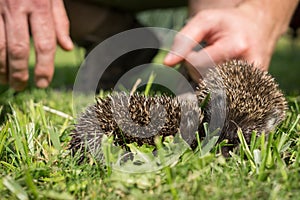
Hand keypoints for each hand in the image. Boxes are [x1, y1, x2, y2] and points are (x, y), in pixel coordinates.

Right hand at [0, 0, 72, 90]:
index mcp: (40, 6)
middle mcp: (18, 8)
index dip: (44, 67)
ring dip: (1, 68)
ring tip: (7, 81)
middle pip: (18, 49)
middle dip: (20, 73)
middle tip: (22, 88)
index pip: (45, 44)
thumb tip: (67, 48)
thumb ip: (59, 22)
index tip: (43, 83)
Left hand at [164, 0, 297, 80]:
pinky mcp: (254, 89)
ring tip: (214, 63)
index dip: (190, 59)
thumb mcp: (204, 21)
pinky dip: (217, 86)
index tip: (193, 51)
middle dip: (197, 71)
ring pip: (214, 91)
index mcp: (236, 46)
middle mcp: (248, 66)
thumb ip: (184, 40)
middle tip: (205, 56)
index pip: (199, 65)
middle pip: (206, 80)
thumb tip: (167, 63)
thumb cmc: (228, 23)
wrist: (259, 26)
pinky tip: (220, 74)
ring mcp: (253, 81)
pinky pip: (225, 95)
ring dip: (207, 79)